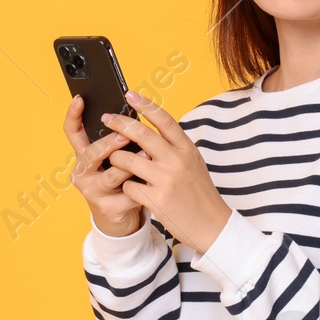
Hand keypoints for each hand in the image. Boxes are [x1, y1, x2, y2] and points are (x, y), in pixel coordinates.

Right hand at [62, 94, 145, 236]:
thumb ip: (120, 140)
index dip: (73, 115)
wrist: (122, 216)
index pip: (72, 132)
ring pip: (111, 176)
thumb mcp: (116, 158)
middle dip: (108, 144)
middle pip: (91, 154)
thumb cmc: (122, 179)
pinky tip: (154, 182)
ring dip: (129, 165)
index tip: (80, 99)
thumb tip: (133, 111)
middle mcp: (83, 172)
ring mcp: (93, 191)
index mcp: (84, 155)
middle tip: (124, 135)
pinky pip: (128, 195)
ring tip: (147, 156)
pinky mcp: (107, 208)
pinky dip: (143, 187)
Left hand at [101, 90, 232, 254]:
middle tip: (106, 118)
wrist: (212, 225)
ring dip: (116, 158)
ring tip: (114, 160)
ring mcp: (165, 180)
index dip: (145, 104)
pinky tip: (130, 190)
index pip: (163, 119)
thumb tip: (149, 130)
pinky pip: (128, 186)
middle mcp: (176, 160)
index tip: (129, 95)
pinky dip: (126, 187)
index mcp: (187, 149)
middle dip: (119, 123)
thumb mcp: (193, 164)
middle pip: (141, 133)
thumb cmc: (199, 193)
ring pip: (127, 159)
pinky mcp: (155, 199)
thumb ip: (174, 147)